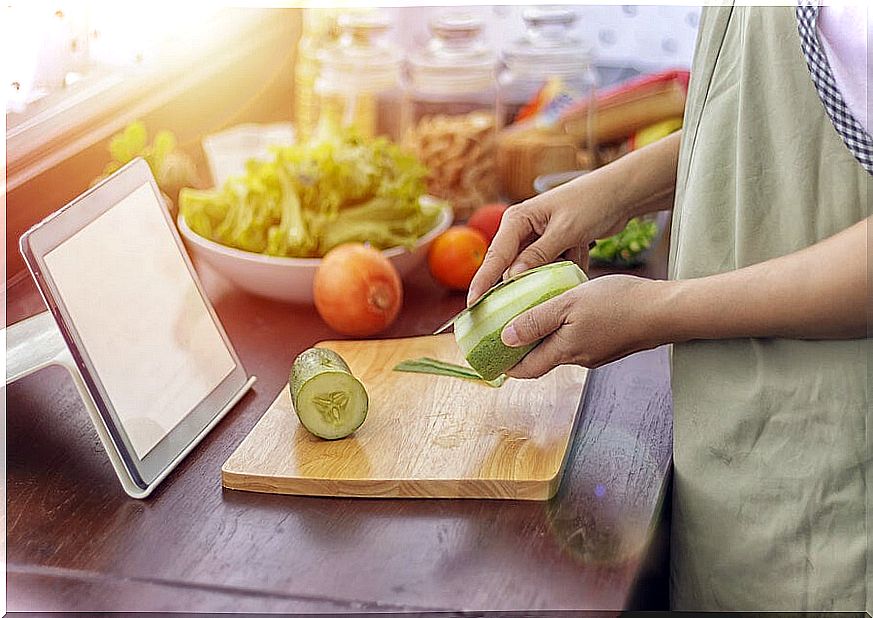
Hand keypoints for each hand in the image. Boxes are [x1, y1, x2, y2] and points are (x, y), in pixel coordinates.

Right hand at [466, 176, 630, 305]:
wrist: (620, 192)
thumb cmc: (592, 203)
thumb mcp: (565, 231)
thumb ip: (539, 254)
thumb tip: (512, 277)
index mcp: (517, 219)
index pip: (496, 256)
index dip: (483, 281)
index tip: (473, 304)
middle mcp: (522, 228)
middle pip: (511, 266)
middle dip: (520, 282)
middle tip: (516, 305)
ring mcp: (537, 238)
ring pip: (534, 269)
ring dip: (552, 271)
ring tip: (569, 257)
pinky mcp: (553, 245)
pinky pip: (551, 267)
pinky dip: (566, 265)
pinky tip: (581, 251)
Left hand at [500, 275, 669, 377]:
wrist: (666, 311)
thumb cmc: (619, 303)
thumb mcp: (569, 303)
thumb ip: (536, 320)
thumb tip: (505, 338)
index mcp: (565, 352)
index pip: (527, 369)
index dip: (506, 366)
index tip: (489, 357)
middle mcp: (579, 359)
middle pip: (542, 359)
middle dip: (523, 348)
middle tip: (506, 328)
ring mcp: (596, 354)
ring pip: (562, 348)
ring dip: (545, 336)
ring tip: (535, 312)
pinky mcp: (610, 345)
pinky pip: (579, 341)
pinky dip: (566, 330)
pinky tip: (568, 310)